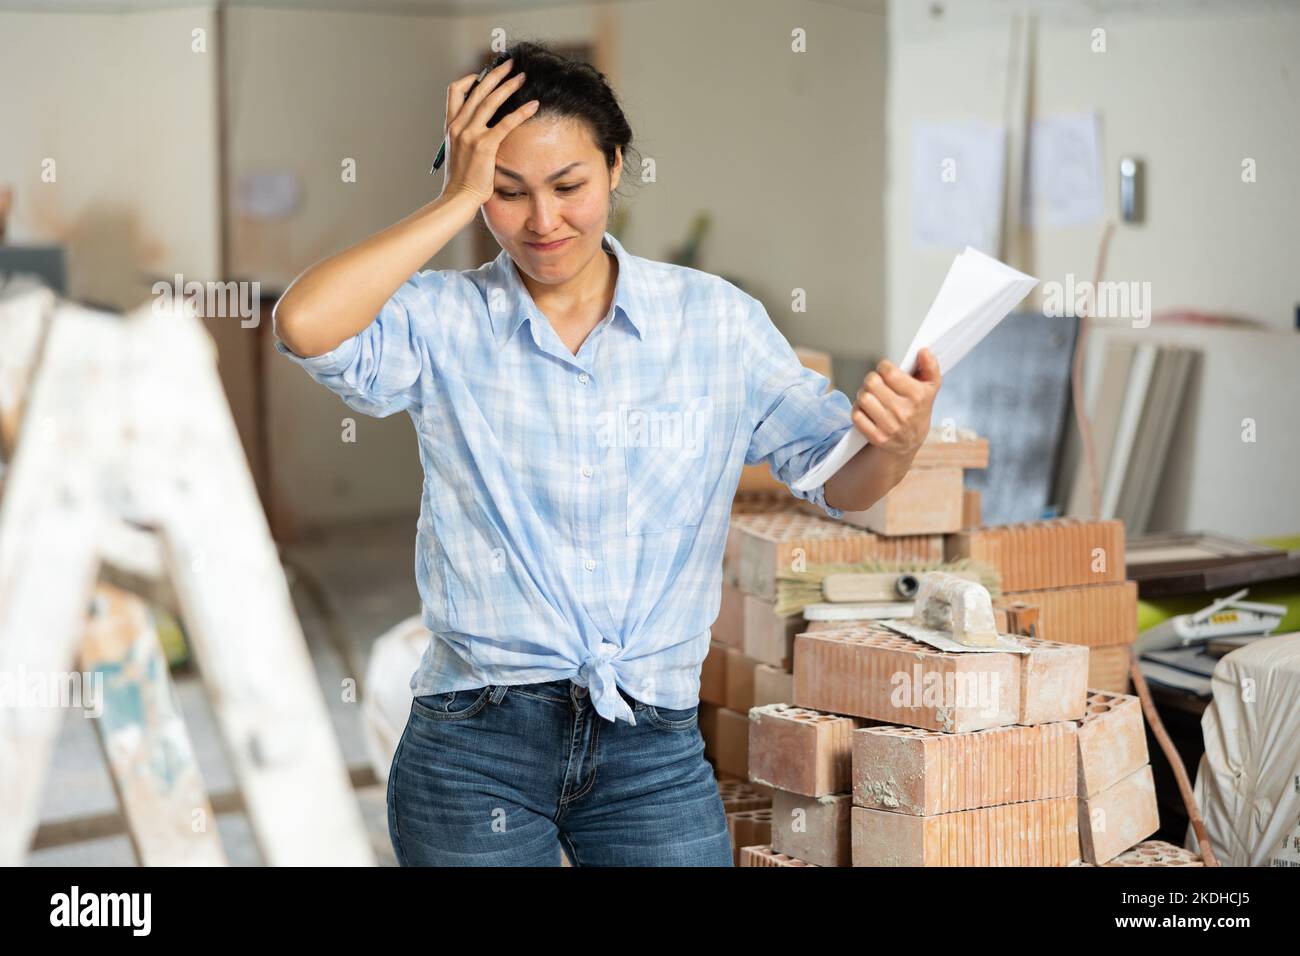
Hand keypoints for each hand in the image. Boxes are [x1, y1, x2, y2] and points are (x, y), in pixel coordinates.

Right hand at [441, 58, 538, 204]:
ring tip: (522, 77)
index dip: (469, 80)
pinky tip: (534, 105)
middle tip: (511, 65)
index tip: (483, 76)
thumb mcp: (458, 153)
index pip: (454, 91)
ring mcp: (470, 134)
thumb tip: (479, 130)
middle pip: (477, 90)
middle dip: (495, 75)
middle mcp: (458, 125)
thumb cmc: (461, 181)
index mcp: (450, 126)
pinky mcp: (485, 145)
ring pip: (490, 101)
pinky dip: (521, 112)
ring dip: (508, 86)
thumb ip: (465, 137)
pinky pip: (506, 123)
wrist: (457, 198)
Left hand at [850, 347, 941, 458]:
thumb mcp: (931, 387)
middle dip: (872, 379)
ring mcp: (889, 426)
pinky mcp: (877, 437)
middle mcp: (903, 412)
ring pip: (863, 398)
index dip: (883, 366)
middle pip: (872, 383)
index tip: (885, 370)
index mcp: (917, 396)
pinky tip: (866, 409)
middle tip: (876, 383)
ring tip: (871, 395)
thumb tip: (923, 351)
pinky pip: (857, 416)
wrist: (911, 442)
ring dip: (863, 394)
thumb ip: (930, 366)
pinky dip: (858, 409)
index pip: (889, 372)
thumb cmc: (919, 409)